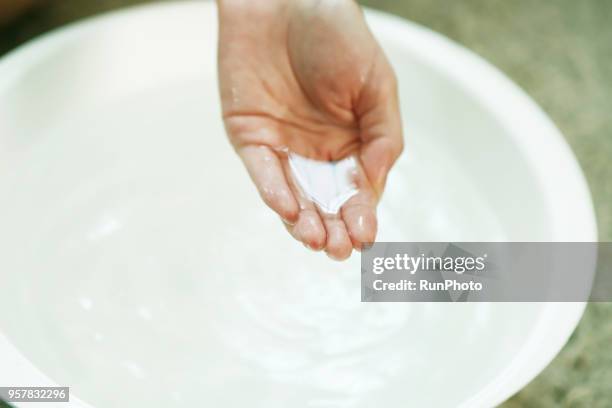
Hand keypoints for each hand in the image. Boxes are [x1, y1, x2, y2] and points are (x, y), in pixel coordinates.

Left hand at [217, 0, 402, 259]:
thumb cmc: (336, 32)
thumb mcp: (377, 84)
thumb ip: (383, 136)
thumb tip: (373, 185)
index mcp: (353, 141)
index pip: (358, 190)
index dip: (362, 214)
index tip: (366, 236)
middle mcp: (318, 150)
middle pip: (326, 201)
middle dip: (333, 228)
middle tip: (338, 249)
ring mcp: (283, 146)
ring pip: (294, 195)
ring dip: (304, 221)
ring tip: (316, 239)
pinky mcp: (250, 136)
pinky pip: (263, 171)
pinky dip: (274, 190)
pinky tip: (290, 208)